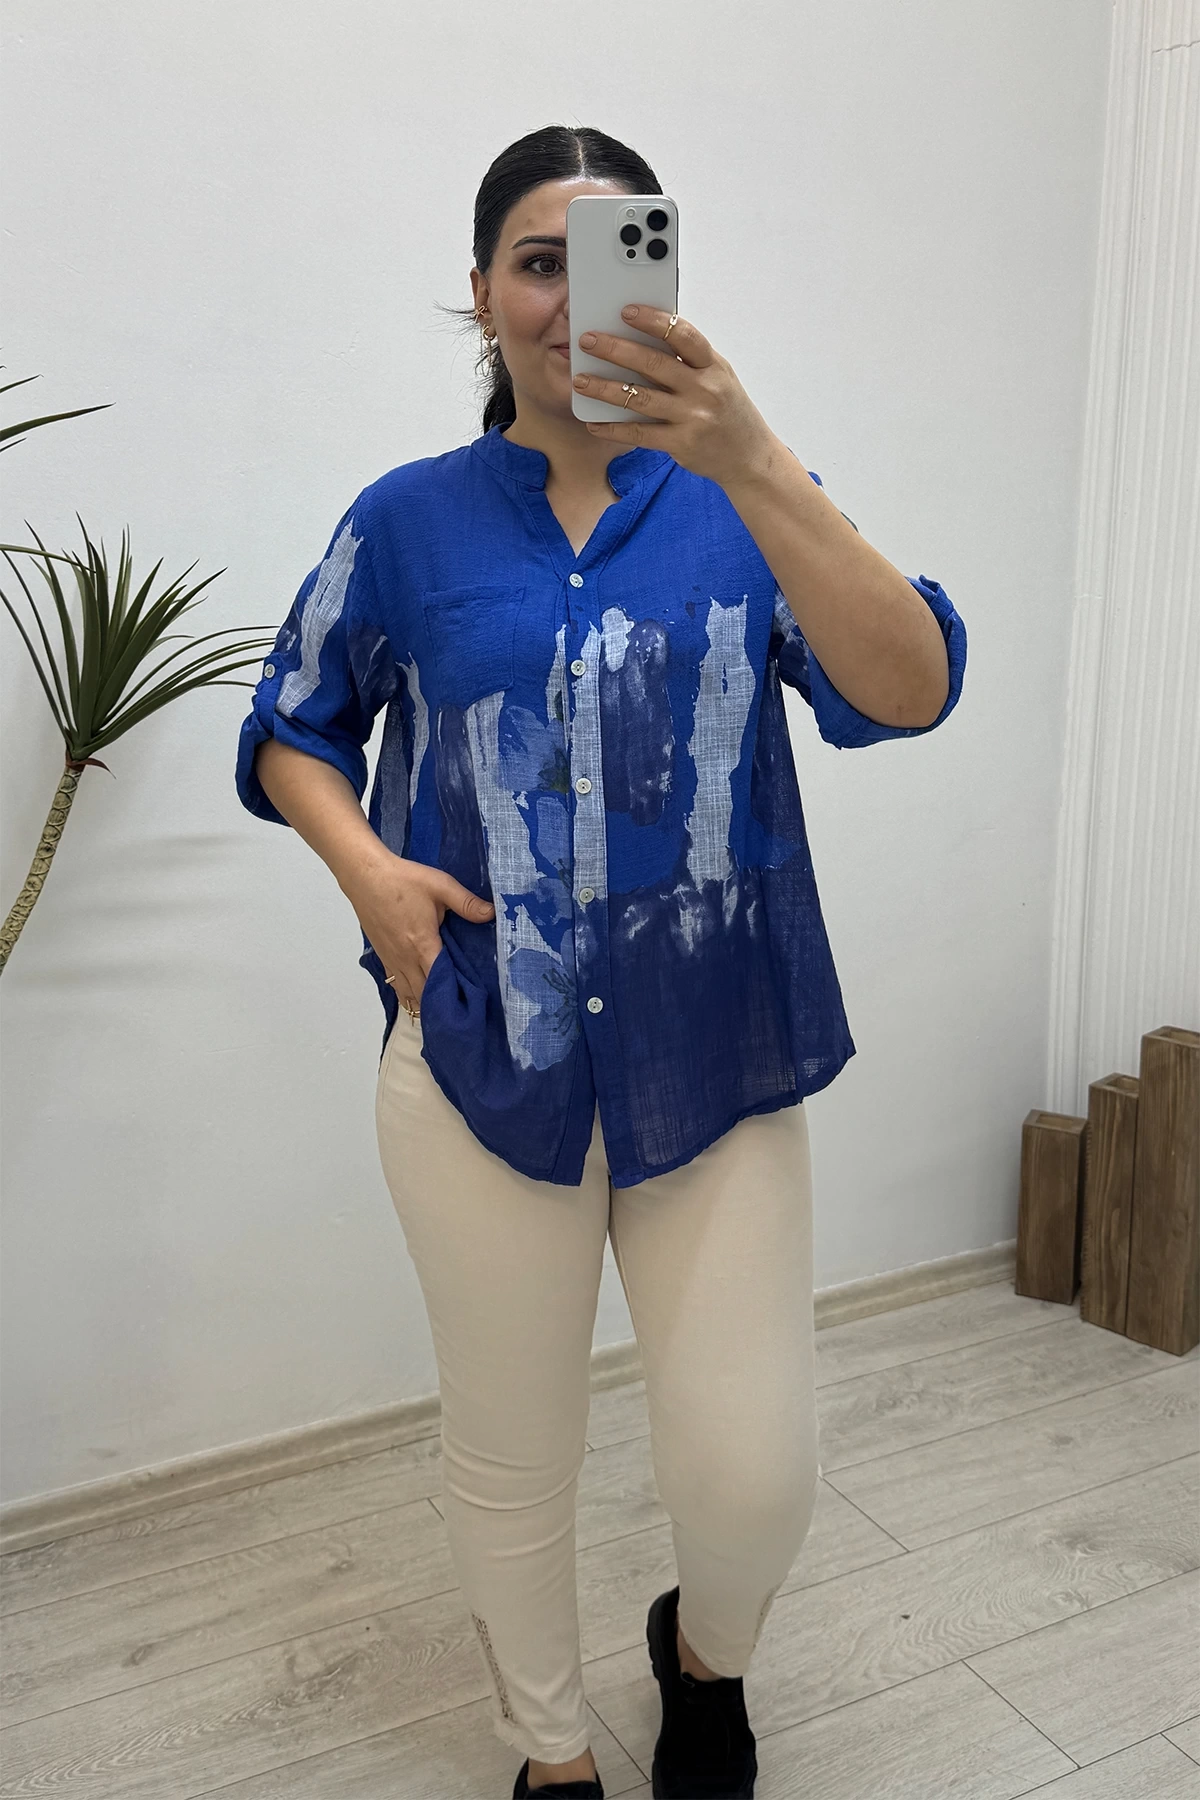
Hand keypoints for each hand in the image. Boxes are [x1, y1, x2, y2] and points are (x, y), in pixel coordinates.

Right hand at [341, 853, 493, 1017]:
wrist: (366, 876)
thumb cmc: (403, 880)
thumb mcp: (440, 886)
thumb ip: (466, 903)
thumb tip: (492, 913)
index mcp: (423, 944)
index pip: (440, 981)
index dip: (454, 994)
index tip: (469, 1001)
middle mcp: (406, 958)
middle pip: (423, 995)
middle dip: (440, 1004)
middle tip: (460, 1008)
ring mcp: (392, 959)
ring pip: (407, 994)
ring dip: (423, 1002)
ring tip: (441, 1008)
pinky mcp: (383, 956)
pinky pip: (396, 984)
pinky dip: (408, 993)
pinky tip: (418, 995)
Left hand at [572, 305, 774, 488]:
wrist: (749, 456)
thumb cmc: (728, 411)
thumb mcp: (718, 377)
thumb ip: (688, 359)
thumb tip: (645, 337)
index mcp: (712, 366)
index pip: (682, 335)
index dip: (653, 321)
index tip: (626, 311)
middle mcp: (703, 389)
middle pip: (653, 363)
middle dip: (615, 349)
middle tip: (587, 340)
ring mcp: (692, 417)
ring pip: (640, 399)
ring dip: (605, 388)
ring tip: (580, 380)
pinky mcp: (681, 444)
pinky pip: (640, 434)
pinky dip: (613, 428)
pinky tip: (593, 423)